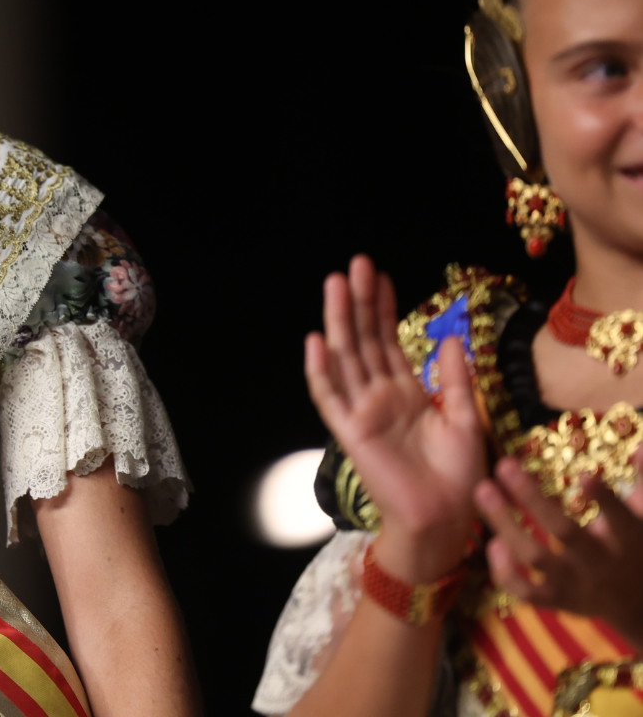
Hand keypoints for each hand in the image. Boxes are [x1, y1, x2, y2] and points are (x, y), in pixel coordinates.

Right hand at [304, 256, 484, 580]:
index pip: (388, 341)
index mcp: (405, 393)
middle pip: (363, 340)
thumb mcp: (467, 418)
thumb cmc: (462, 477)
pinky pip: (330, 397)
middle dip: (358, 302)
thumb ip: (456, 379)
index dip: (383, 308)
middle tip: (355, 265)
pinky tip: (316, 341)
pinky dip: (321, 371)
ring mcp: (362, 412)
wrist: (449, 519)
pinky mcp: (351, 433)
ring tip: (336, 285)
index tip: (380, 276)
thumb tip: (449, 338)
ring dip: (339, 321)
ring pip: (345, 358)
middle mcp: (378, 396)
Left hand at [473, 447, 642, 645]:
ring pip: (536, 557)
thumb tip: (636, 448)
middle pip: (565, 531)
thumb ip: (641, 485)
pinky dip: (505, 572)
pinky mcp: (557, 601)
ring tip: (483, 489)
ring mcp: (576, 585)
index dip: (603, 499)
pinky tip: (491, 544)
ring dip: (505, 524)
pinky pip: (526, 592)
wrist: (638, 606)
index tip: (584, 475)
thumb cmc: (635, 550)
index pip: (619, 519)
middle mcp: (600, 563)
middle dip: (532, 498)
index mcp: (626, 540)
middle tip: (505, 465)